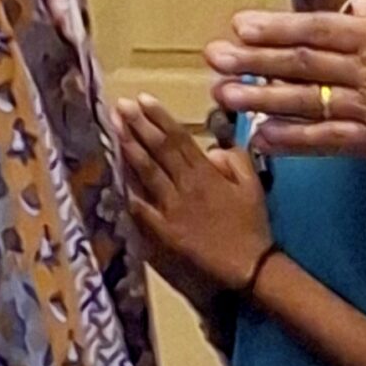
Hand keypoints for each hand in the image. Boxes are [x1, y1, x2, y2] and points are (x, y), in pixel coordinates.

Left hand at [114, 94, 272, 296]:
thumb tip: (213, 147)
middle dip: (138, 124)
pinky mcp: (162, 229)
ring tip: (113, 127)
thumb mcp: (253, 188)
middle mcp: (186, 186)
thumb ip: (236, 161)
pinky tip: (111, 172)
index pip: (179, 139)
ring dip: (129, 147)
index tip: (143, 99)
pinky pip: (140, 206)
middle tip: (120, 104)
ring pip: (146, 172)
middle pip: (159, 150)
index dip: (160, 118)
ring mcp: (172, 208)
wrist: (248, 267)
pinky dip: (126, 189)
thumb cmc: (251, 226)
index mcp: (207, 174)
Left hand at [203, 0, 365, 176]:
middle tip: (214, 59)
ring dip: (260, 99)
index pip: (317, 27)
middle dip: (252, 61)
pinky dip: (293, 141)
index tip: (239, 25)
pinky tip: (262, 139)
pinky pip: (327, 142)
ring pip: (304, 102)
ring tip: (222, 95)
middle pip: (300, 63)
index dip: (275, 26)